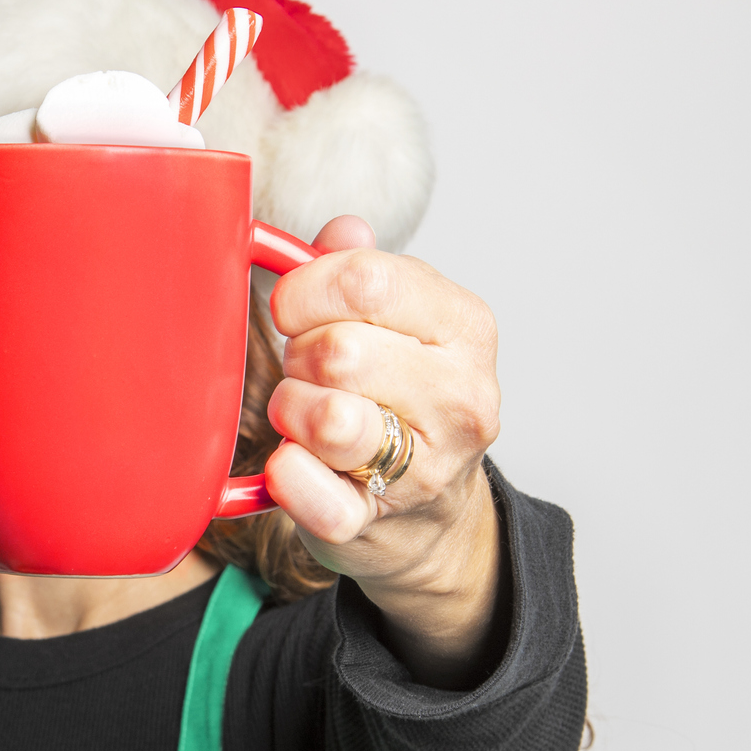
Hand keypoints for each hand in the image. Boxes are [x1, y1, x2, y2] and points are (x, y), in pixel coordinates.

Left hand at [262, 216, 504, 687]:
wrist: (425, 514)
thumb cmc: (397, 402)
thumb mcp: (396, 324)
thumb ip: (362, 273)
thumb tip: (342, 230)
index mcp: (463, 327)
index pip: (366, 280)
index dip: (305, 289)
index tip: (291, 309)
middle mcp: (460, 395)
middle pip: (340, 350)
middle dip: (299, 356)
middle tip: (304, 371)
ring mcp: (427, 465)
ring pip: (329, 419)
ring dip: (291, 411)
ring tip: (299, 414)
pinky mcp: (375, 521)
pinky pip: (314, 496)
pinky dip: (287, 477)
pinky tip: (287, 465)